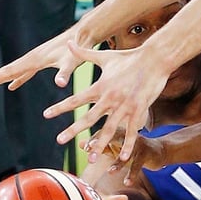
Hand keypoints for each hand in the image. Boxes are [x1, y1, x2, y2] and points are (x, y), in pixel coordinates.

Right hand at [0, 27, 94, 93]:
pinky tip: (13, 85)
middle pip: (7, 70)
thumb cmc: (78, 48)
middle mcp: (32, 58)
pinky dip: (18, 79)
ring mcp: (36, 59)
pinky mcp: (43, 60)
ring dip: (1, 79)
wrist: (83, 34)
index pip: (9, 71)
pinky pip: (25, 72)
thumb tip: (60, 83)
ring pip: (14, 71)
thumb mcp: (72, 62)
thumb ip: (65, 72)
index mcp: (34, 60)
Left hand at [43, 41, 171, 161]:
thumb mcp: (105, 55)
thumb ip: (84, 52)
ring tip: (90, 158)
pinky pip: (132, 131)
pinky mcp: (139, 110)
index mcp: (101, 86)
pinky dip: (127, 145)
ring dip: (100, 145)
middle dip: (73, 130)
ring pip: (110, 129)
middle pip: (89, 117)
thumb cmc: (130, 57)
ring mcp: (125, 106)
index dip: (60, 107)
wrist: (154, 59)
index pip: (76, 99)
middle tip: (59, 140)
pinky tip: (122, 158)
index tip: (46, 115)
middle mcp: (110, 98)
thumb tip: (69, 41)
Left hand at [91, 132, 167, 185]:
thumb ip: (99, 146)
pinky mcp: (147, 153)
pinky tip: (127, 183)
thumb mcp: (116, 147)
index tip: (85, 148)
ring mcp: (138, 144)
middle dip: (102, 146)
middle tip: (92, 155)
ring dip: (118, 163)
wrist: (159, 151)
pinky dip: (132, 174)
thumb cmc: (133, 149)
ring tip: (110, 172)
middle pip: (113, 139)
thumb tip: (80, 144)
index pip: (104, 133)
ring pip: (126, 154)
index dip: (95, 140)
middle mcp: (128, 136)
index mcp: (118, 132)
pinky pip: (138, 164)